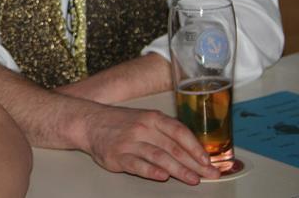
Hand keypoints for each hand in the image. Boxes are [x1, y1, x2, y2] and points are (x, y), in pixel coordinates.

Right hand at [81, 104, 220, 184]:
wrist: (89, 122)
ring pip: (158, 157)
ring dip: (178, 170)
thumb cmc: (122, 122)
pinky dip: (151, 171)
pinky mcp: (117, 156)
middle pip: (172, 147)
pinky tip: (162, 177)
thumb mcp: (145, 119)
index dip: (195, 147)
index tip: (208, 160)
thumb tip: (194, 151)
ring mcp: (129, 142)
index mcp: (152, 117)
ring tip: (193, 179)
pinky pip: (137, 165)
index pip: (179, 131)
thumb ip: (166, 133)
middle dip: (193, 163)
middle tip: (208, 175)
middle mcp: (142, 128)